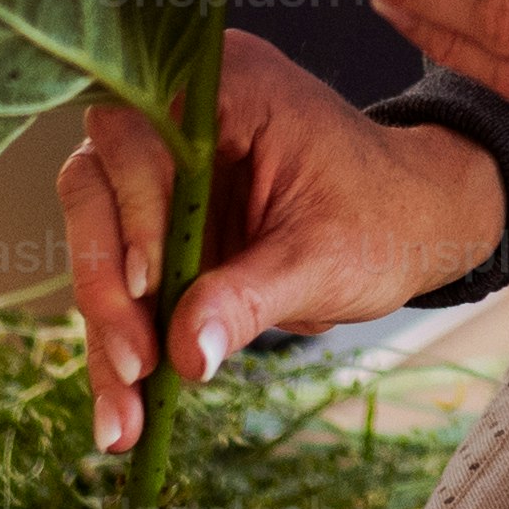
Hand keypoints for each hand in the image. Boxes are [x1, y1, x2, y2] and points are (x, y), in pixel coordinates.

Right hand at [55, 31, 504, 452]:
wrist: (413, 225)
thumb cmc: (384, 217)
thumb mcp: (322, 259)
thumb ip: (249, 298)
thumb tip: (185, 353)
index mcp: (227, 89)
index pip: (137, 136)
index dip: (133, 208)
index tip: (152, 285)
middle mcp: (180, 116)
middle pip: (95, 185)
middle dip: (105, 282)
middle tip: (135, 363)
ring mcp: (164, 171)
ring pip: (96, 240)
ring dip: (104, 329)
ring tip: (124, 418)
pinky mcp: (161, 225)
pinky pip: (119, 280)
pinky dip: (119, 344)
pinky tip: (124, 413)